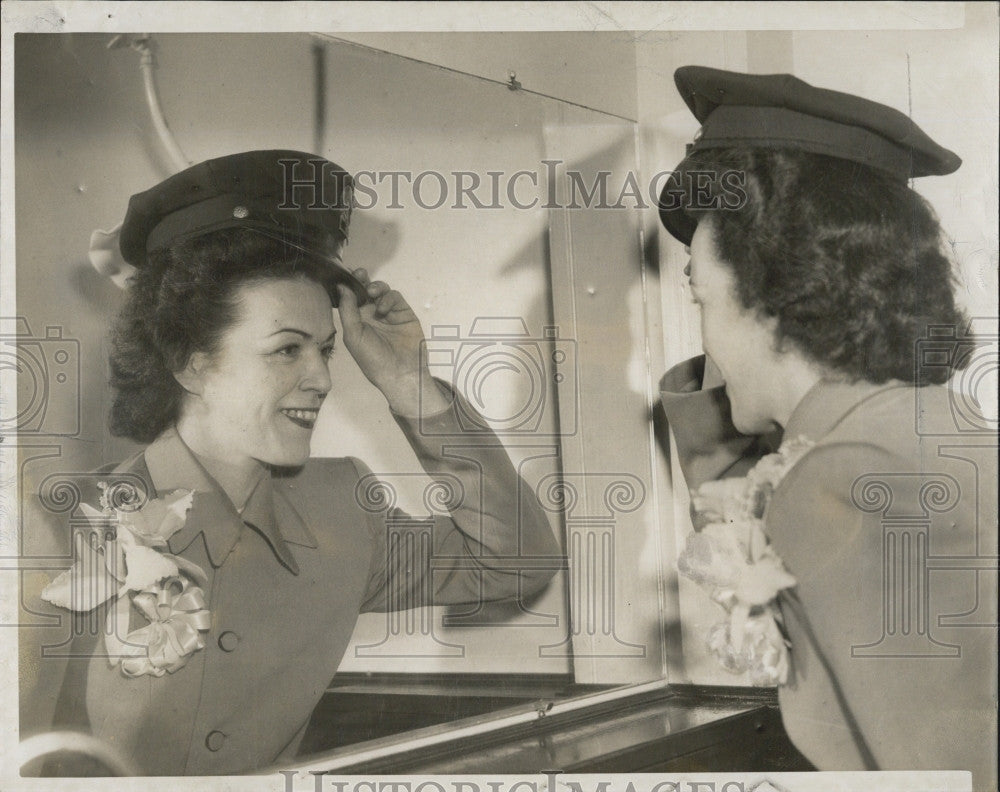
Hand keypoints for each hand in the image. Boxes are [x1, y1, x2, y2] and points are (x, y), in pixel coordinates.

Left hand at [337, 269, 449, 416]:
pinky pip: (395, 297)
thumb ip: (347, 310)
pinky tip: (383, 309)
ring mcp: (388, 313)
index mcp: (356, 321)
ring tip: (371, 293)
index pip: (349, 298)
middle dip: (361, 279)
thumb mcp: (353, 336)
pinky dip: (388, 298)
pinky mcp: (404, 313)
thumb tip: (342, 287)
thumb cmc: (373, 360)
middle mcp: (371, 315)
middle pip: (364, 289)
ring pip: (380, 290)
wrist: (401, 373)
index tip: (343, 274)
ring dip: (375, 287)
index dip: (347, 285)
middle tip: (359, 273)